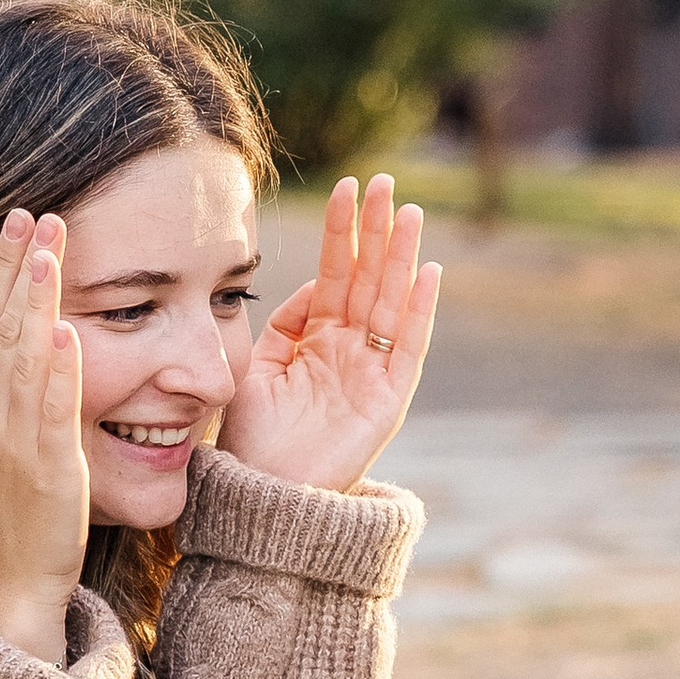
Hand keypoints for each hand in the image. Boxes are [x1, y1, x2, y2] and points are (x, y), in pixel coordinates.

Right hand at [0, 211, 90, 666]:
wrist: (9, 583)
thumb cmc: (1, 514)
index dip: (0, 271)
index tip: (18, 224)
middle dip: (17, 267)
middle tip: (36, 215)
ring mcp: (10, 440)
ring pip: (21, 357)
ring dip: (35, 302)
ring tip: (48, 252)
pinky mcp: (45, 468)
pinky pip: (51, 412)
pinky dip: (57, 373)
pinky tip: (69, 334)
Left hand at [219, 172, 440, 491]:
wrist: (261, 496)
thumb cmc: (252, 440)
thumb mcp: (255, 369)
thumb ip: (280, 327)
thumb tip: (309, 289)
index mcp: (318, 339)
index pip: (335, 273)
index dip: (341, 233)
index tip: (345, 187)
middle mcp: (350, 350)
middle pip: (368, 278)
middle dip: (375, 230)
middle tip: (384, 182)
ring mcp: (371, 373)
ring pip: (391, 302)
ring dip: (401, 257)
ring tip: (408, 212)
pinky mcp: (387, 400)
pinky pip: (408, 348)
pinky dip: (419, 311)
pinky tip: (426, 272)